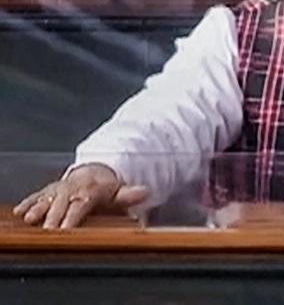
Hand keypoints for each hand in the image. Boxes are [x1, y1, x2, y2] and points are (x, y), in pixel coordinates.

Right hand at [12, 164, 148, 228]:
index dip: (73, 215)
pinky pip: (37, 196)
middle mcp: (73, 188)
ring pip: (47, 198)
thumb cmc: (106, 190)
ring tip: (30, 218)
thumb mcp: (120, 192)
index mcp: (92, 189)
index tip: (66, 228)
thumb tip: (144, 192)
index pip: (82, 203)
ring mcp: (60, 189)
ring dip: (38, 208)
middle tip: (48, 229)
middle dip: (54, 216)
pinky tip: (20, 212)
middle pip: (62, 203)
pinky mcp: (49, 191)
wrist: (93, 174)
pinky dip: (29, 203)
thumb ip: (129, 195)